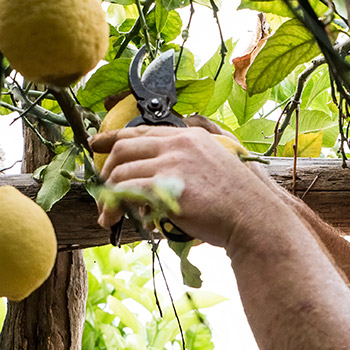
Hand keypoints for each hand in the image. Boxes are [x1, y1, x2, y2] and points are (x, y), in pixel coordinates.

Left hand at [88, 125, 275, 248]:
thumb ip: (187, 164)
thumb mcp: (214, 168)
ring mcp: (173, 163)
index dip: (113, 137)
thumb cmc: (238, 203)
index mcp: (191, 136)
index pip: (142, 131)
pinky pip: (127, 191)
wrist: (253, 219)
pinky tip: (114, 219)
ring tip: (109, 215)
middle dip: (106, 170)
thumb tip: (154, 182)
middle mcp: (180, 144)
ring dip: (108, 196)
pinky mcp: (167, 186)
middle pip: (124, 148)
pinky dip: (114, 206)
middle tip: (103, 191)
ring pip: (121, 172)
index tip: (95, 143)